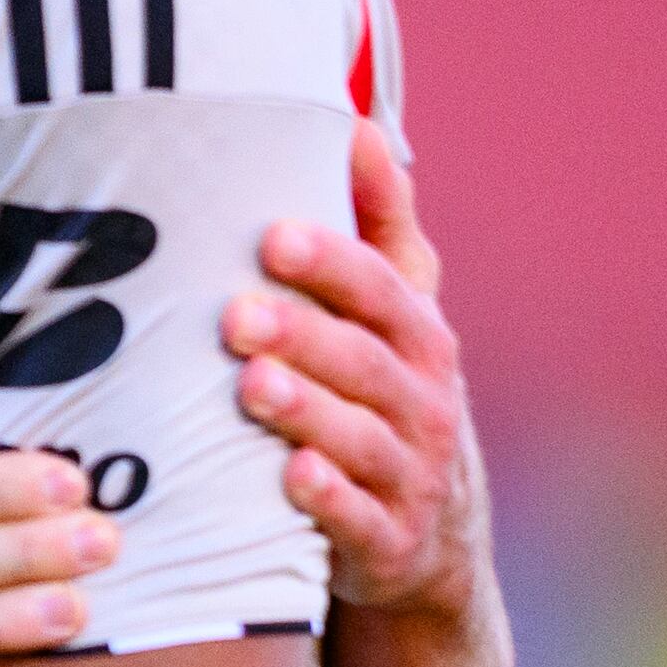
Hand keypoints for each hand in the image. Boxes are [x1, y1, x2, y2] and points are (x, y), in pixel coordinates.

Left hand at [221, 120, 480, 618]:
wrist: (431, 544)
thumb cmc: (388, 398)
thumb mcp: (398, 316)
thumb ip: (378, 225)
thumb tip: (354, 122)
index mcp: (419, 336)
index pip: (380, 289)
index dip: (333, 262)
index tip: (274, 234)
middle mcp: (423, 401)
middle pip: (364, 361)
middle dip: (303, 334)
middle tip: (235, 313)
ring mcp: (410, 475)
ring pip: (359, 438)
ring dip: (306, 411)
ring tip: (251, 385)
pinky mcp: (388, 543)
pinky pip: (361, 522)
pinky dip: (329, 501)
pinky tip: (291, 477)